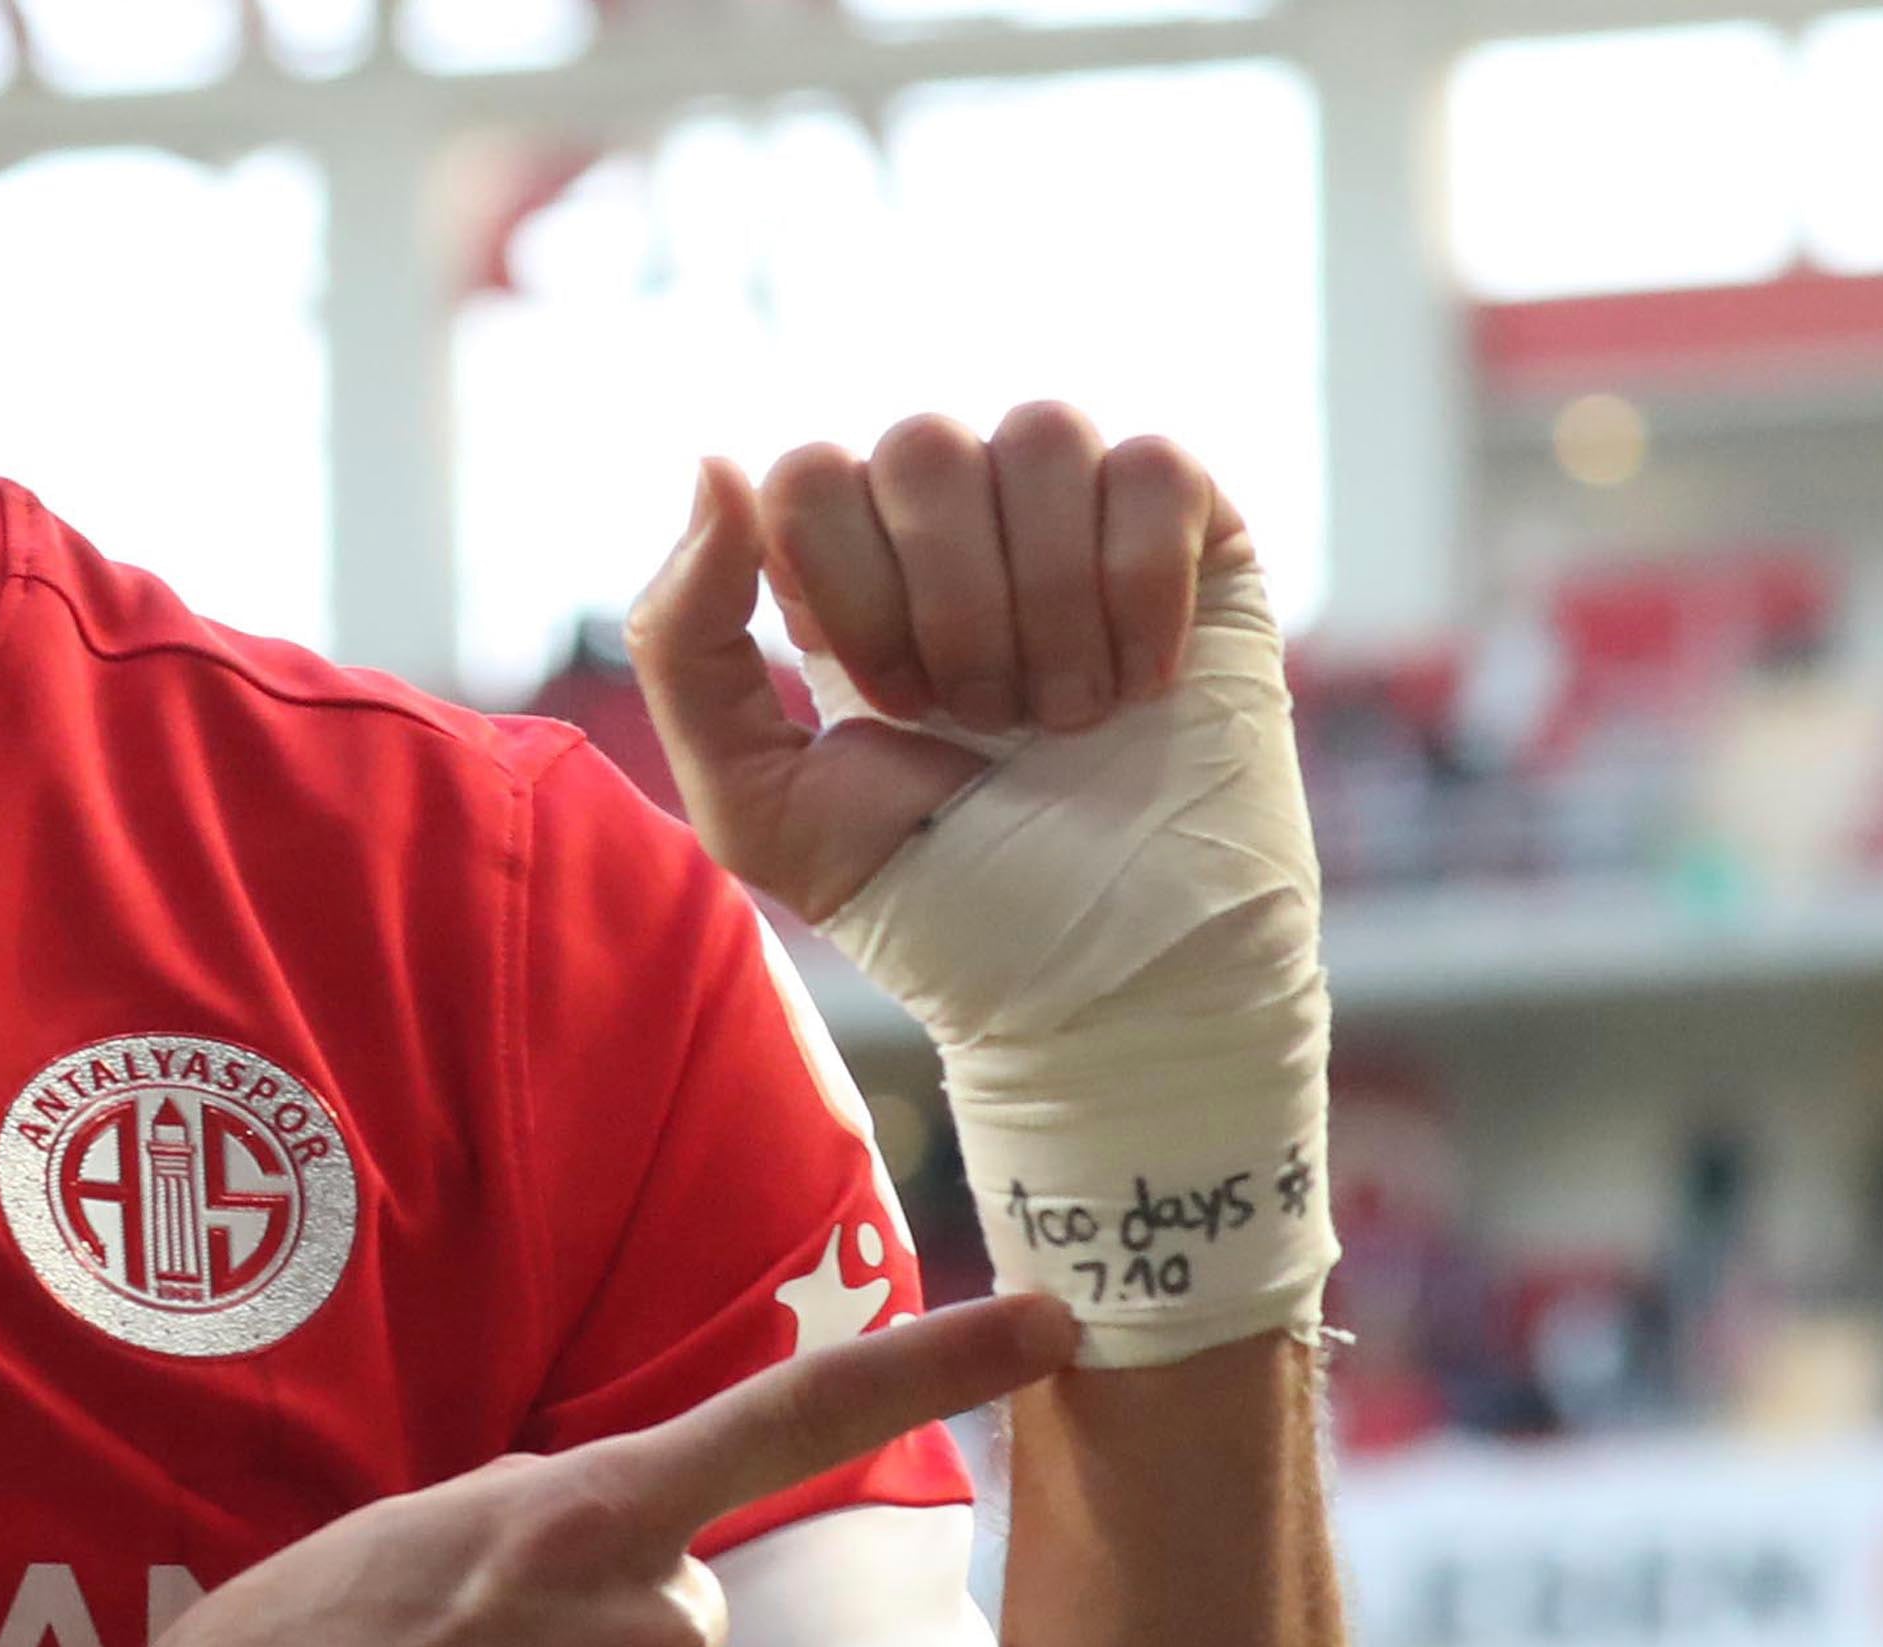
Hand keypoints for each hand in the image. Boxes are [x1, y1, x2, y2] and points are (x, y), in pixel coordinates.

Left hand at [624, 406, 1252, 920]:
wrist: (1109, 977)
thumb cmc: (940, 900)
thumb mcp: (759, 804)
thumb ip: (684, 640)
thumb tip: (714, 459)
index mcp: (854, 569)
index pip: (810, 471)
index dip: (853, 592)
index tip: (900, 711)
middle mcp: (964, 525)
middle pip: (921, 445)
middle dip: (954, 610)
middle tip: (989, 723)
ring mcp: (1080, 522)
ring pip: (1042, 434)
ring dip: (1052, 602)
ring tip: (1070, 716)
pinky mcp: (1197, 540)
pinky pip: (1157, 469)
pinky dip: (1143, 589)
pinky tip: (1144, 685)